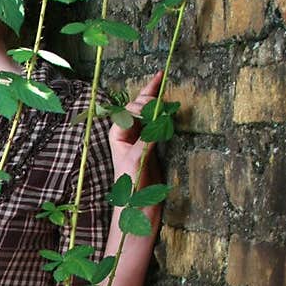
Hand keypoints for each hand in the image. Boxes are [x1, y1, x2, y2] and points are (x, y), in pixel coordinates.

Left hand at [108, 70, 163, 186]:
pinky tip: (168, 103)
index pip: (127, 111)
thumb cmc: (131, 186)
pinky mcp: (152, 145)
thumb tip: (157, 122)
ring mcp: (140, 138)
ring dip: (154, 98)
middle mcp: (127, 135)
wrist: (138, 207)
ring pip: (147, 113)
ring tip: (161, 79)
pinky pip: (157, 123)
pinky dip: (162, 112)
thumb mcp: (136, 160)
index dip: (139, 104)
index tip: (154, 105)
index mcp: (117, 136)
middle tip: (161, 92)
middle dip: (147, 97)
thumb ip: (145, 140)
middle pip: (136, 107)